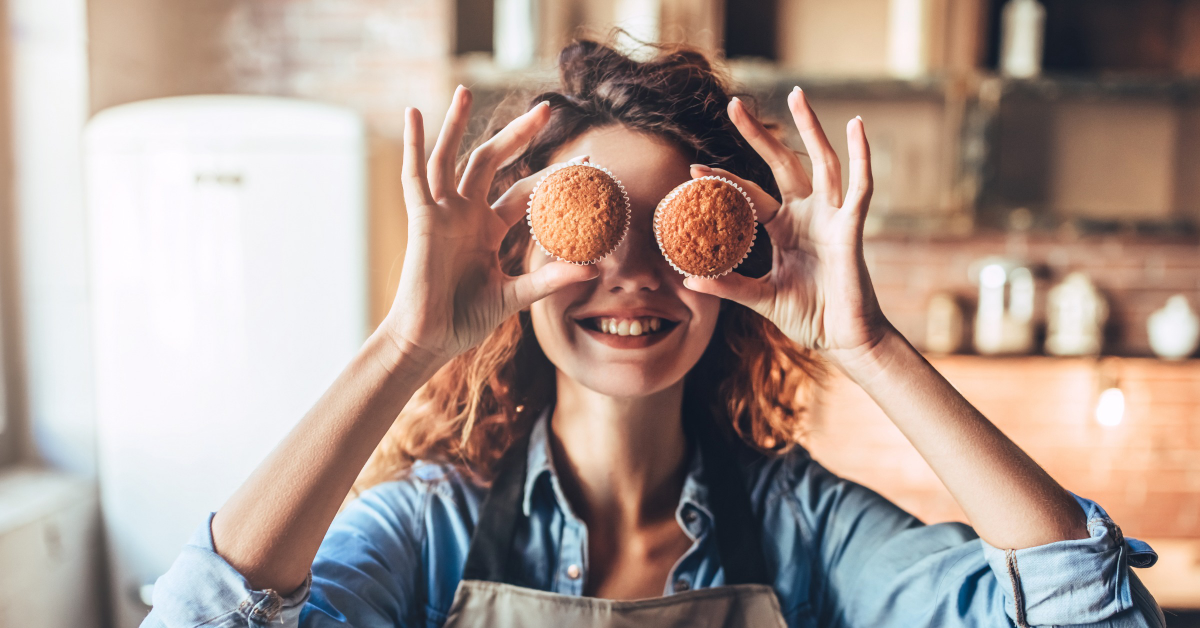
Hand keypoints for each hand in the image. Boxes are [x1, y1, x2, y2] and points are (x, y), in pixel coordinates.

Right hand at [380, 87, 598, 367]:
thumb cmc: (465, 320)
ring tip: (465, 90)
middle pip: (492, 161)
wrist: (429, 340)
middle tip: (546, 107)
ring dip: (456, 124)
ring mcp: (442, 214)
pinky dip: (413, 145)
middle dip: (518, 134)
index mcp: (488, 229)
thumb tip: (595, 270)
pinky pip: (415, 176)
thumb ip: (550, 279)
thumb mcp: (515, 296)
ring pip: (451, 158)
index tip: (587, 160)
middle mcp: (465, 214)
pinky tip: (413, 114)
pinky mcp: (422, 220)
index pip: (525, 192)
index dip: (553, 176)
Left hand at [684, 89, 891, 372]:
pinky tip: (857, 126)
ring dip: (810, 128)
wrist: (844, 340)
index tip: (692, 170)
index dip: (723, 182)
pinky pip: (859, 186)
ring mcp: (831, 218)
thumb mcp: (761, 298)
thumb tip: (687, 279)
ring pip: (821, 162)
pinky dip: (861, 156)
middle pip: (782, 164)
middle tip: (734, 104)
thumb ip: (729, 286)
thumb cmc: (809, 317)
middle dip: (759, 135)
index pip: (749, 195)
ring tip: (797, 95)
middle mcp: (807, 216)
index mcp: (783, 229)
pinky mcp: (851, 228)